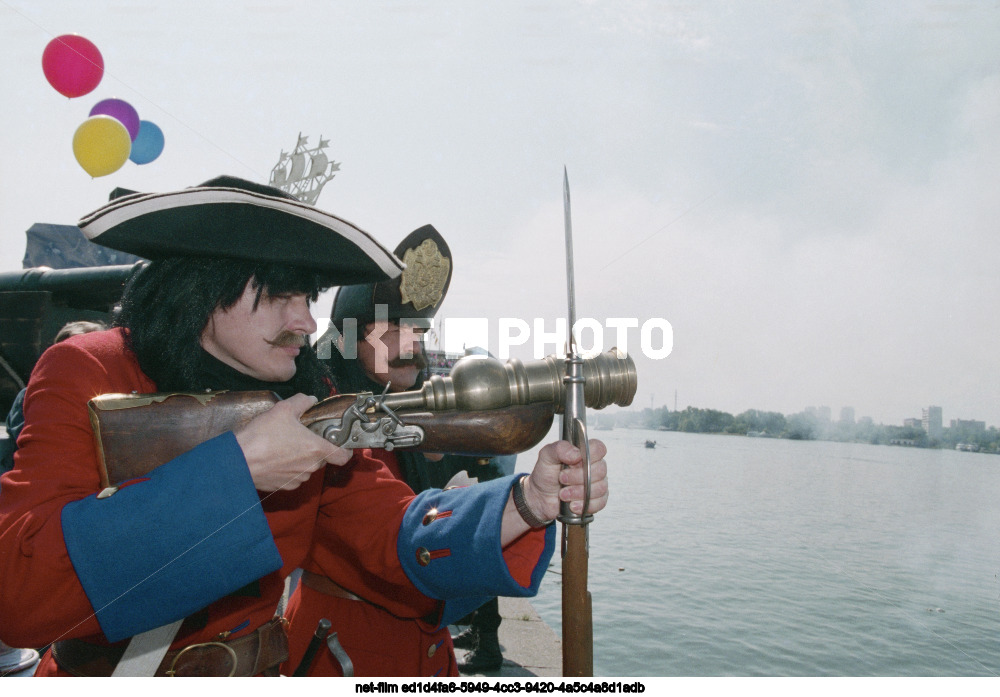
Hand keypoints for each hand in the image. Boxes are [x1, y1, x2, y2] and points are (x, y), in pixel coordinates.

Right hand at [235, 393, 350, 491]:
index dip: (345, 450)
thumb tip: (310, 399)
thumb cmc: (262, 436)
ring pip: (306, 468)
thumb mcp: (283, 409)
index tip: (338, 442)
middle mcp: (310, 468)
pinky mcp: (282, 487)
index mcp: (316, 449)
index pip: (344, 456)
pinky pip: (292, 477)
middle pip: (322, 459)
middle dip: (314, 449)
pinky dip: (287, 469)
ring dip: (300, 459)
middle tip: (300, 436)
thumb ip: (302, 402)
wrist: (238, 461)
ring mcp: (296, 479)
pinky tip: (274, 458)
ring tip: (283, 446)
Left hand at [521, 439, 607, 522]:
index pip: (599, 448)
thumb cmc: (546, 474)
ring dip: (578, 493)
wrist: (540, 497)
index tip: (572, 463)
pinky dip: (584, 505)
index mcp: (584, 453)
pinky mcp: (597, 500)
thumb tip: (577, 453)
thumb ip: (560, 448)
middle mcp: (593, 467)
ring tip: (563, 494)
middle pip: (600, 470)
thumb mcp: (546, 456)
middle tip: (562, 479)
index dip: (589, 456)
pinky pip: (600, 503)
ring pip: (600, 488)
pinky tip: (572, 505)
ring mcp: (597, 484)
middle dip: (578, 477)